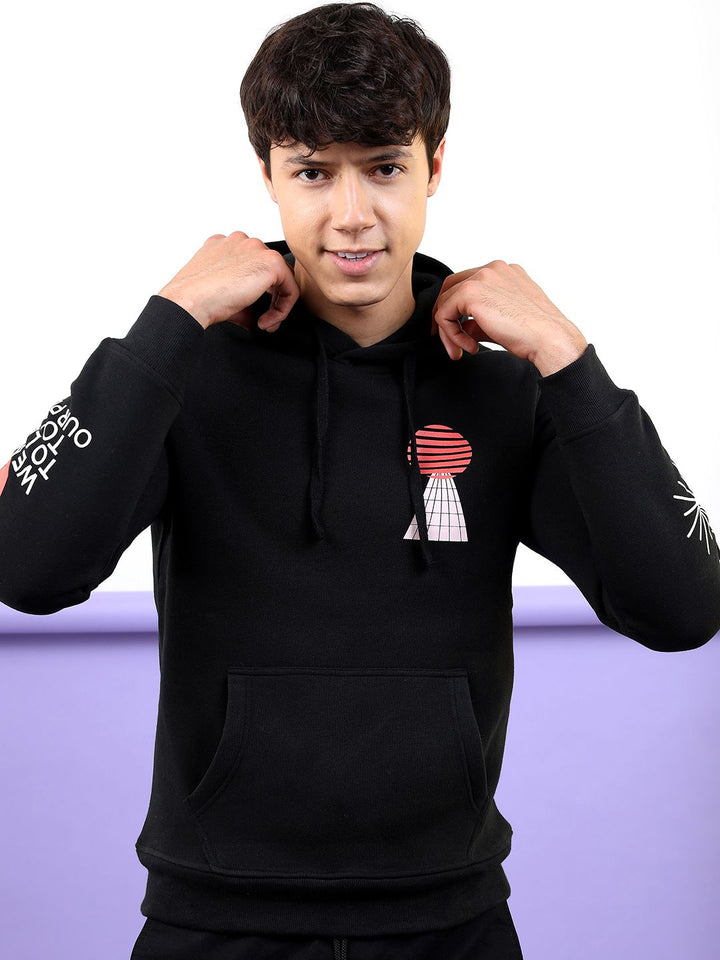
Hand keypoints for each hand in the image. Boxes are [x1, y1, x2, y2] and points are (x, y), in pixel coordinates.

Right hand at [157, 232, 299, 330]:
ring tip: (264, 323)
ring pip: (282, 278)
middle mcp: (239, 241)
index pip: (253, 266)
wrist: (190, 301)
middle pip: (269, 270)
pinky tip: (267, 320)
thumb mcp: (224, 295)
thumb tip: (261, 318)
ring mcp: (255, 247)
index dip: (258, 293)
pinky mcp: (270, 261)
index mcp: (224, 246)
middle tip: (262, 321)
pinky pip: (290, 287)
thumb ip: (245, 300)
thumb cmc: (198, 300)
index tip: (254, 314)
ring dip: (277, 304)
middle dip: (270, 299)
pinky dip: (283, 308)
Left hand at [431, 260, 587, 375]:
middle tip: (449, 342)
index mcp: (503, 272)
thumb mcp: (503, 321)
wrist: (548, 338)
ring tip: (460, 351)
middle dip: (445, 316)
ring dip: (448, 331)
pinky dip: (451, 335)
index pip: (468, 284)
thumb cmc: (535, 334)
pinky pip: (444, 314)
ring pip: (445, 302)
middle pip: (451, 287)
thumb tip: (462, 327)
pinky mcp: (471, 293)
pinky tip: (471, 347)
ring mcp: (482, 277)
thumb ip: (480, 318)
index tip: (460, 334)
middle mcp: (492, 269)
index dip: (458, 310)